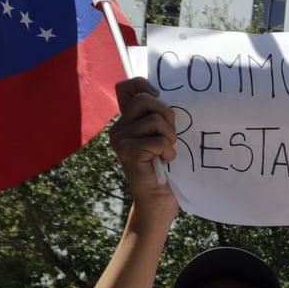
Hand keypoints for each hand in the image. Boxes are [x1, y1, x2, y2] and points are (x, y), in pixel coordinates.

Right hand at [109, 77, 178, 208]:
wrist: (158, 203)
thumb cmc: (165, 170)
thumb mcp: (163, 137)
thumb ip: (160, 117)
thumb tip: (166, 95)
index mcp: (126, 122)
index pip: (126, 87)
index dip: (143, 84)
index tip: (160, 98)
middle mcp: (118, 128)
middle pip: (145, 99)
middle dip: (167, 115)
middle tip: (170, 136)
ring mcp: (120, 139)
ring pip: (155, 120)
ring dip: (170, 138)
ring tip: (165, 153)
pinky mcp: (128, 151)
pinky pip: (159, 140)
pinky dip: (169, 152)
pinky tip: (163, 163)